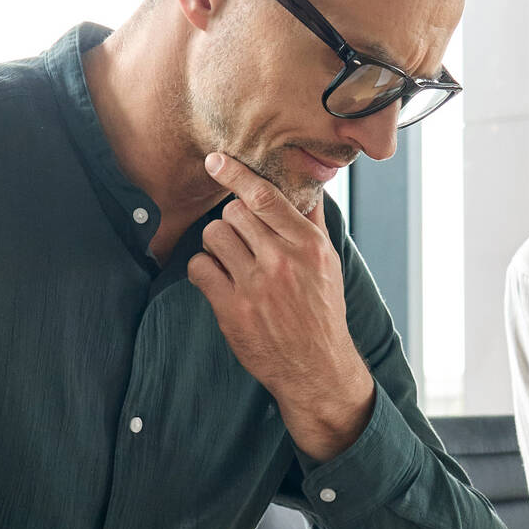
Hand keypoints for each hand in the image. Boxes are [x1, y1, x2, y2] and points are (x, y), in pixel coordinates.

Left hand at [188, 153, 373, 461]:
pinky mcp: (233, 310)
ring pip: (213, 235)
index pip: (265, 196)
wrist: (316, 367)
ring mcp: (256, 286)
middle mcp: (282, 261)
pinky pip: (199, 268)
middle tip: (241, 239)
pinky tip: (217, 279)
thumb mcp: (328, 262)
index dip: (236, 174)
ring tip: (230, 259)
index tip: (215, 161)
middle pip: (233, 213)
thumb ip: (312, 221)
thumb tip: (308, 182)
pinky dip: (203, 270)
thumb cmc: (322, 311)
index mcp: (307, 245)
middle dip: (232, 221)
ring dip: (216, 243)